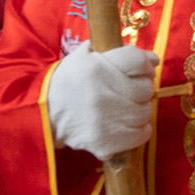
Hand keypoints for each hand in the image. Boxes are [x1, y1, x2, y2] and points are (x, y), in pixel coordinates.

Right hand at [48, 42, 157, 159]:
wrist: (42, 114)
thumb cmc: (67, 82)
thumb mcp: (84, 56)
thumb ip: (115, 52)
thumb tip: (152, 59)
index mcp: (97, 68)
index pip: (138, 61)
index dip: (146, 65)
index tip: (146, 70)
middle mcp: (102, 93)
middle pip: (145, 89)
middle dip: (143, 89)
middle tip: (134, 92)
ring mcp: (104, 120)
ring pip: (144, 113)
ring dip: (141, 110)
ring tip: (130, 109)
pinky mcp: (103, 142)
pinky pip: (138, 136)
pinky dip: (140, 131)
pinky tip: (131, 126)